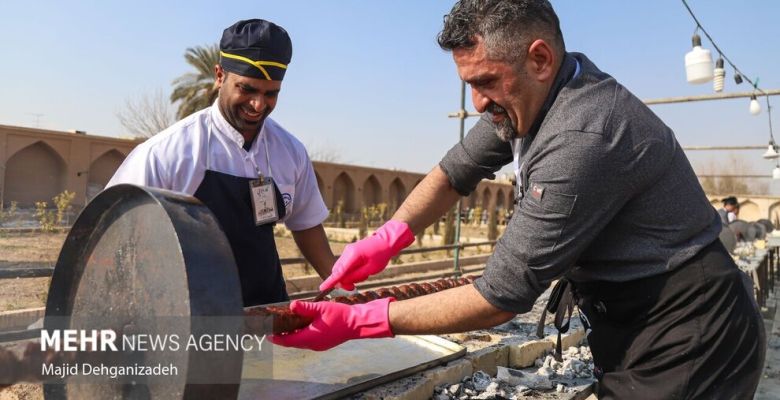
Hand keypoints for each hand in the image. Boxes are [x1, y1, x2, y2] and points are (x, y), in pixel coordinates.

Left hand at [269, 298, 393, 350]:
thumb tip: (292, 305)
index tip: (267, 334)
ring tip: (284, 326)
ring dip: (292, 336)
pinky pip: (307, 341)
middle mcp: (313, 344)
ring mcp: (319, 345)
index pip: (288, 340)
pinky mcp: (323, 344)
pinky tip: (300, 327)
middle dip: (282, 336)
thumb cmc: (340, 315)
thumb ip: (305, 308)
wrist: (356, 324)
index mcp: (310, 337)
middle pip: (292, 342)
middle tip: (273, 329)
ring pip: (300, 342)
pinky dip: (301, 335)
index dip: (276, 338)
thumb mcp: (321, 308)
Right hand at [320, 220, 413, 290]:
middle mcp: (347, 252)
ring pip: (341, 268)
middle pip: (338, 271)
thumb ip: (356, 276)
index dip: (330, 281)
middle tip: (353, 287)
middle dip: (343, 281)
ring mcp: (348, 251)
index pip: (339, 271)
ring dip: (348, 276)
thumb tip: (344, 281)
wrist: (386, 241)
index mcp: (353, 255)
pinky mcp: (350, 252)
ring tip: (364, 275)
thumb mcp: (371, 269)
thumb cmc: (381, 255)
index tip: (322, 288)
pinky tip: (361, 270)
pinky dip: (350, 271)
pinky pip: (345, 264)